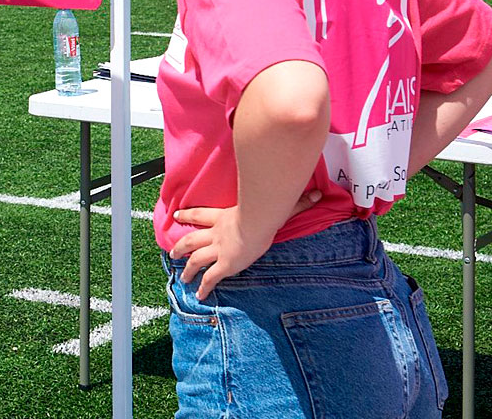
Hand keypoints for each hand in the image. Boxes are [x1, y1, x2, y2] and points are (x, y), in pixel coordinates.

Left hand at [169, 190, 321, 299]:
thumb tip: (319, 196)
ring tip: (181, 276)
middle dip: (181, 247)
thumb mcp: (276, 204)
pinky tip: (199, 295)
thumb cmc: (265, 211)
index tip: (177, 215)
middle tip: (172, 252)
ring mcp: (219, 250)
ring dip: (187, 268)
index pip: (200, 215)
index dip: (187, 215)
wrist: (255, 223)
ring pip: (196, 259)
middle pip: (192, 239)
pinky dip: (203, 287)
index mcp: (223, 217)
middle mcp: (216, 234)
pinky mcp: (224, 264)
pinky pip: (210, 278)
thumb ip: (297, 202)